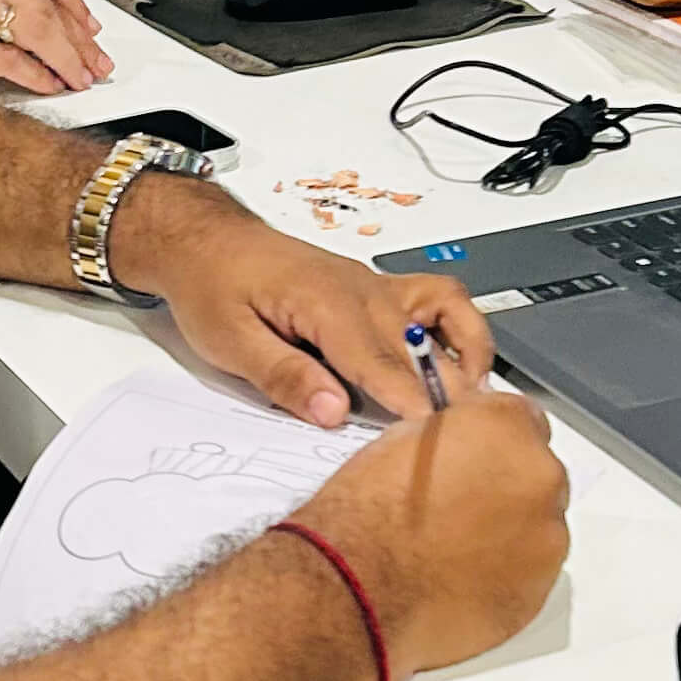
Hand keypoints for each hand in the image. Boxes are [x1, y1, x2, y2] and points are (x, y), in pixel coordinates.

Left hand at [117, 181, 492, 423]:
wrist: (206, 241)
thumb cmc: (212, 286)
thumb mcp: (231, 340)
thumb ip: (284, 377)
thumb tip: (333, 412)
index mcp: (325, 303)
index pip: (379, 362)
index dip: (410, 402)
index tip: (433, 435)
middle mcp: (361, 290)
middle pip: (420, 347)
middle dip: (447, 392)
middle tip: (465, 438)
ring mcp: (374, 286)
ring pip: (446, 313)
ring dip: (468, 353)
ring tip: (474, 400)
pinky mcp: (376, 288)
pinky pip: (436, 299)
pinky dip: (458, 328)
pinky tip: (458, 361)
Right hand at [298, 393, 568, 680]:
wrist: (358, 588)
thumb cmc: (366, 516)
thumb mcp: (401, 440)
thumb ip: (454, 435)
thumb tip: (463, 446)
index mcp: (505, 429)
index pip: (523, 418)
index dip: (494, 441)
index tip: (477, 457)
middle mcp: (539, 479)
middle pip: (536, 474)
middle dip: (505, 487)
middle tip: (458, 508)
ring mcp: (545, 540)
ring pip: (537, 527)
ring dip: (508, 533)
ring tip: (453, 551)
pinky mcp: (537, 592)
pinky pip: (527, 575)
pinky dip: (502, 575)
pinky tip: (459, 579)